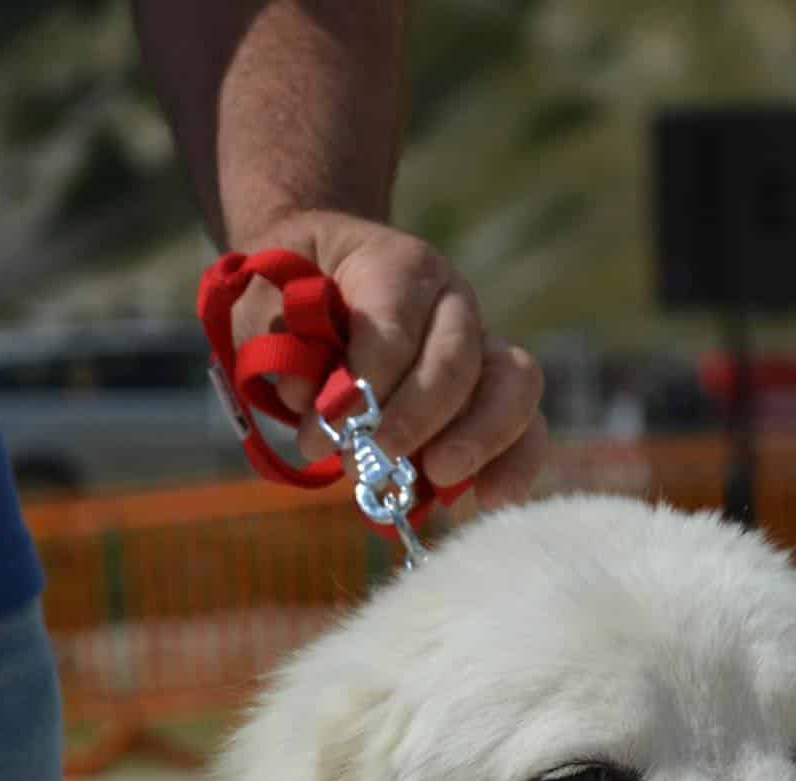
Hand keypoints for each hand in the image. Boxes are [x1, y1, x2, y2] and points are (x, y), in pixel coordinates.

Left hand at [236, 210, 547, 509]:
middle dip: (415, 418)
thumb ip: (280, 342)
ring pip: (514, 385)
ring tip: (436, 477)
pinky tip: (489, 500)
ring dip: (478, 439)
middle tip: (373, 459)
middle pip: (457, 359)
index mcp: (398, 266)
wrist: (324, 290)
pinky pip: (527, 429)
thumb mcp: (267, 304)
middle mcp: (454, 304)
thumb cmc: (294, 300)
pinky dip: (514, 466)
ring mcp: (484, 350)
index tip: (324, 427)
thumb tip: (305, 396)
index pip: (393, 322)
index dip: (365, 378)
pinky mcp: (497, 399)